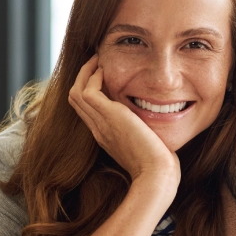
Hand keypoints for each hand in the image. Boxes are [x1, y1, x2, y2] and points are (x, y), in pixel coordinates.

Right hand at [68, 55, 179, 188]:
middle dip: (84, 78)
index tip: (103, 76)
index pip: (88, 110)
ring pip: (76, 93)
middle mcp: (99, 129)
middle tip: (97, 62)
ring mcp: (101, 123)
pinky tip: (105, 69)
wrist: (156, 175)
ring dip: (85, 73)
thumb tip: (158, 125)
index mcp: (106, 137)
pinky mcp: (109, 116)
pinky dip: (92, 76)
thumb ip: (147, 134)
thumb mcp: (149, 146)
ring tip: (98, 60)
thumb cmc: (159, 166)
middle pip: (76, 100)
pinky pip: (87, 90)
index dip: (91, 91)